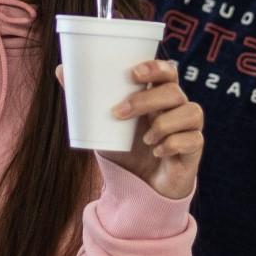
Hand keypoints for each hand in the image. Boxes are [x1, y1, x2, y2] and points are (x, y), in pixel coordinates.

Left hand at [85, 59, 203, 199]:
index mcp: (158, 95)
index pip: (167, 71)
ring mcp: (189, 127)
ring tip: (144, 140)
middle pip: (174, 91)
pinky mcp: (194, 149)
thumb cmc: (125, 148)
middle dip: (146, 100)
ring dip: (163, 124)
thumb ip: (85, 99)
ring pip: (191, 111)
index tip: (133, 73)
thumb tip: (60, 70)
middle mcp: (177, 107)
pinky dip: (173, 144)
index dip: (155, 67)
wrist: (140, 188)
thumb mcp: (103, 124)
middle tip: (119, 113)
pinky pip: (193, 140)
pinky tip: (158, 152)